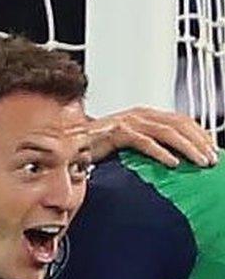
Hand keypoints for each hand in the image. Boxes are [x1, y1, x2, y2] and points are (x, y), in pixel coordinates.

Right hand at [87, 107, 218, 166]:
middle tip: (212, 159)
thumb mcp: (129, 142)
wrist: (69, 144)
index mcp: (144, 115)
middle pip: (179, 124)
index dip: (200, 134)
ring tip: (199, 162)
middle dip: (199, 142)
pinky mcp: (116, 133)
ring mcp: (128, 122)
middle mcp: (139, 115)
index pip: (182, 120)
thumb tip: (173, 156)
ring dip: (187, 148)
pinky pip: (144, 142)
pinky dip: (161, 152)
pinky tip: (172, 163)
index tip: (212, 149)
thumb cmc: (96, 146)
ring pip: (167, 132)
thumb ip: (149, 143)